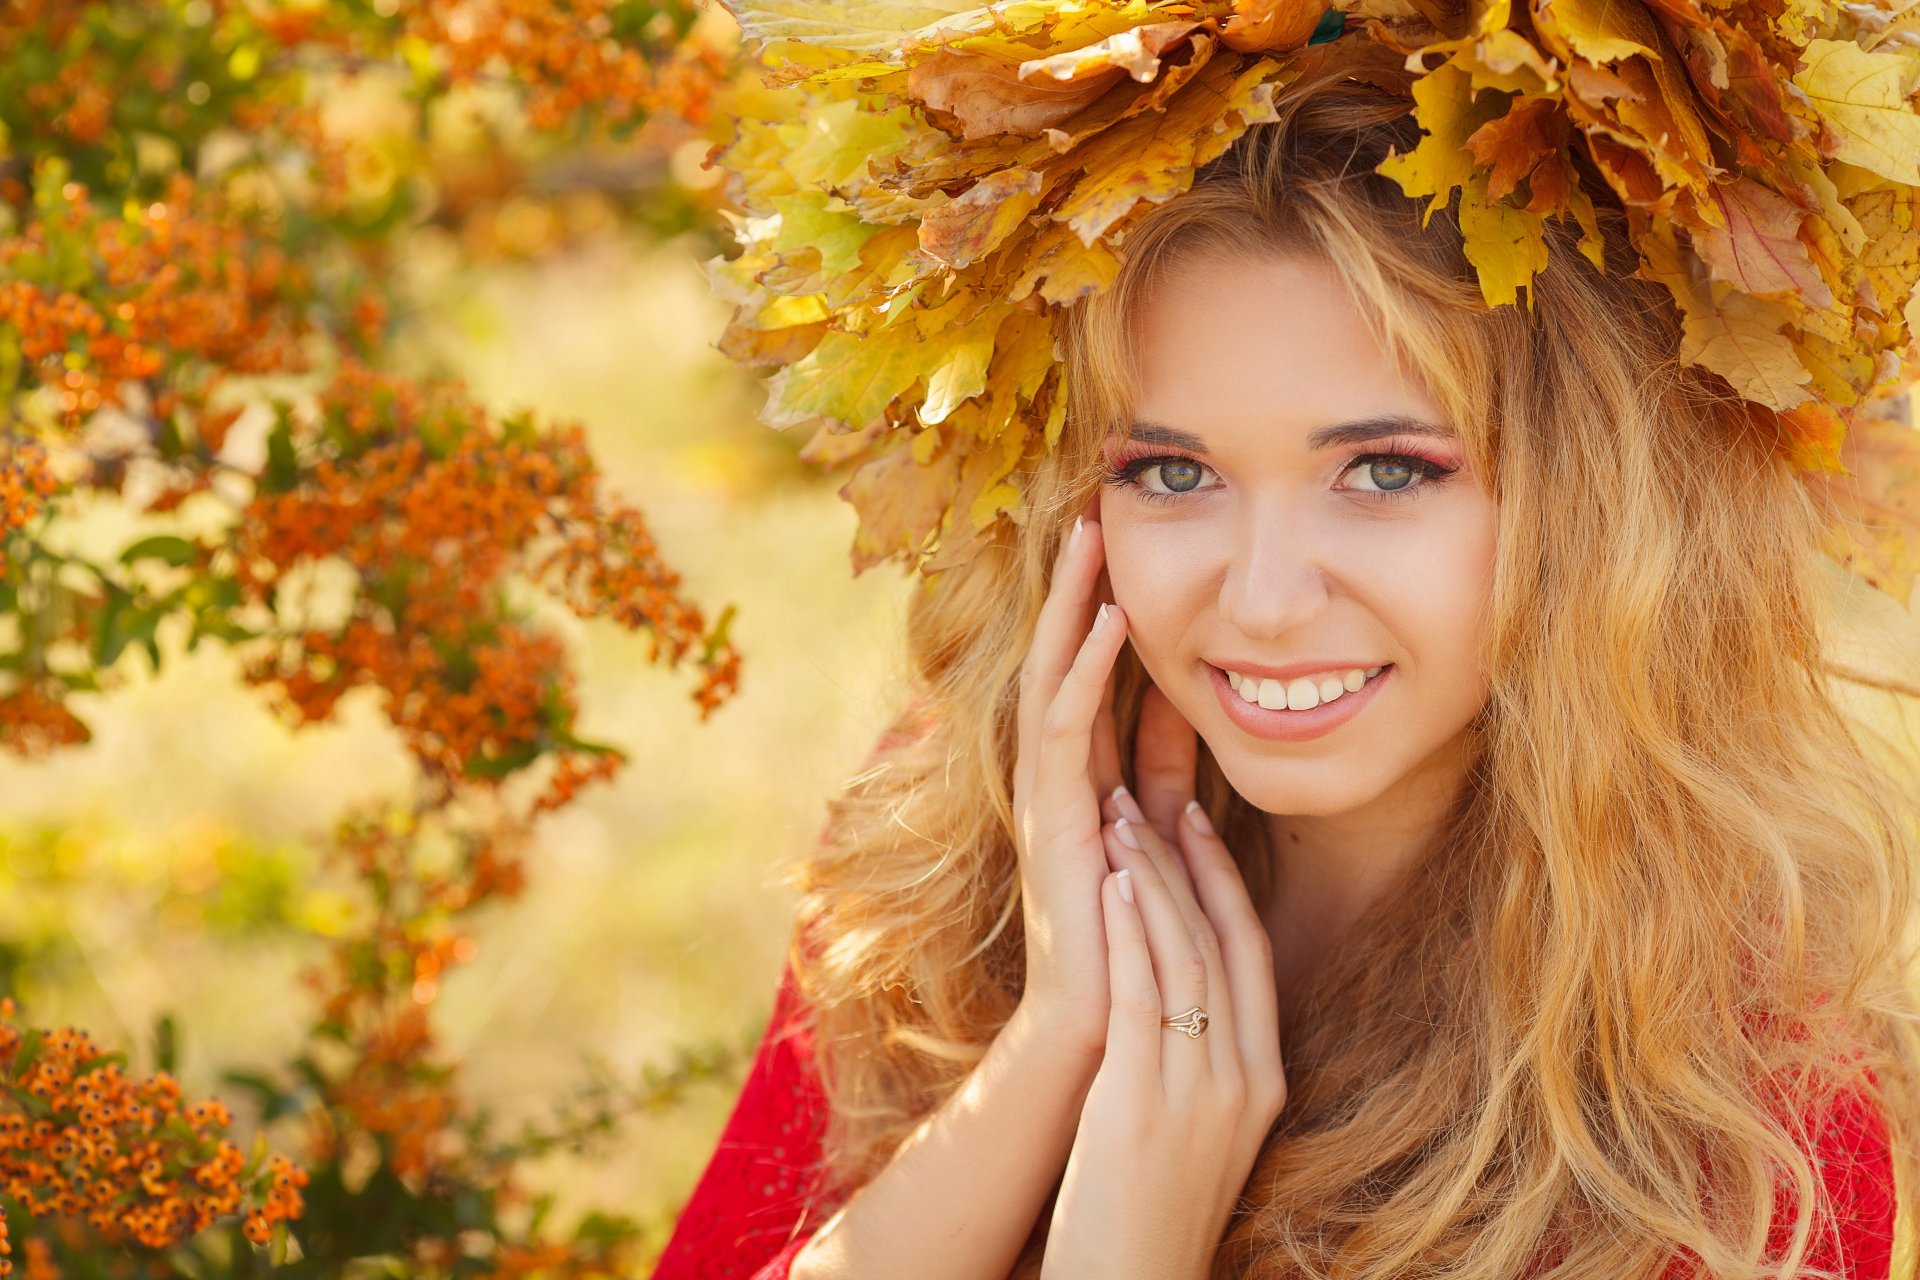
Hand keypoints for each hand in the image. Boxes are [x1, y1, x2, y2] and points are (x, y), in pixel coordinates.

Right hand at [1011, 508, 1128, 1062]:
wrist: (1104, 1034)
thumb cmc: (1143, 948)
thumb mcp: (1165, 838)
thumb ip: (1169, 777)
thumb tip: (1191, 706)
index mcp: (1086, 782)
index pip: (1091, 676)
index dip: (1102, 610)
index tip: (1122, 546)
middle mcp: (1058, 780)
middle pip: (1061, 662)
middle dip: (1076, 589)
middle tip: (1091, 509)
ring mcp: (1046, 799)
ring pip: (1052, 680)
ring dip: (1070, 607)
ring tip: (1088, 538)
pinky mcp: (1050, 822)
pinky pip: (1065, 730)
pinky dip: (1085, 672)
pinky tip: (1107, 622)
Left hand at [1039, 788, 1285, 1279]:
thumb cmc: (1150, 1214)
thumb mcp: (1199, 1133)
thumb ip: (1201, 1065)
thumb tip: (1184, 1003)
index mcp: (1263, 1082)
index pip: (1252, 954)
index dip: (1224, 883)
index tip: (1195, 823)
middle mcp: (1244, 1079)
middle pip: (1223, 940)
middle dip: (1185, 863)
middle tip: (1150, 799)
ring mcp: (1200, 1092)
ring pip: (1185, 955)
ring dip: (1149, 879)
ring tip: (1118, 818)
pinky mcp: (1144, 1103)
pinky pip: (1143, 996)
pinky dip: (1129, 932)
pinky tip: (1108, 884)